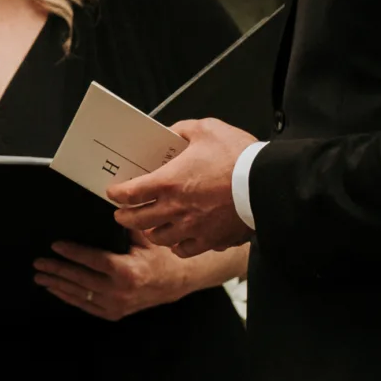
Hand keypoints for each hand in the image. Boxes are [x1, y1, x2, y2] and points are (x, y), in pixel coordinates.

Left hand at [32, 239, 209, 320]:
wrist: (176, 282)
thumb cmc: (160, 257)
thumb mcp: (145, 239)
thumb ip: (124, 226)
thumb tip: (106, 208)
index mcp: (127, 271)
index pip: (93, 260)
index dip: (72, 253)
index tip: (55, 245)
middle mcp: (119, 291)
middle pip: (81, 280)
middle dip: (57, 270)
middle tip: (38, 263)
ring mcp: (116, 305)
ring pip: (80, 295)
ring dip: (57, 285)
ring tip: (40, 277)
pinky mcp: (114, 313)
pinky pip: (86, 306)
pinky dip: (69, 298)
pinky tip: (56, 290)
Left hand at [108, 117, 255, 256]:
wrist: (266, 184)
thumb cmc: (238, 156)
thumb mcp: (207, 130)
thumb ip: (183, 131)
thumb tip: (173, 133)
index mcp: (170, 181)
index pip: (131, 192)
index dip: (117, 193)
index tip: (114, 193)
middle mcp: (176, 209)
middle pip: (138, 220)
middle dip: (125, 217)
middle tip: (122, 213)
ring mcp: (192, 228)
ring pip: (159, 238)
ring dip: (150, 232)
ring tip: (149, 226)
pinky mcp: (211, 241)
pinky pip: (184, 250)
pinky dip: (176, 246)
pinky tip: (177, 240)